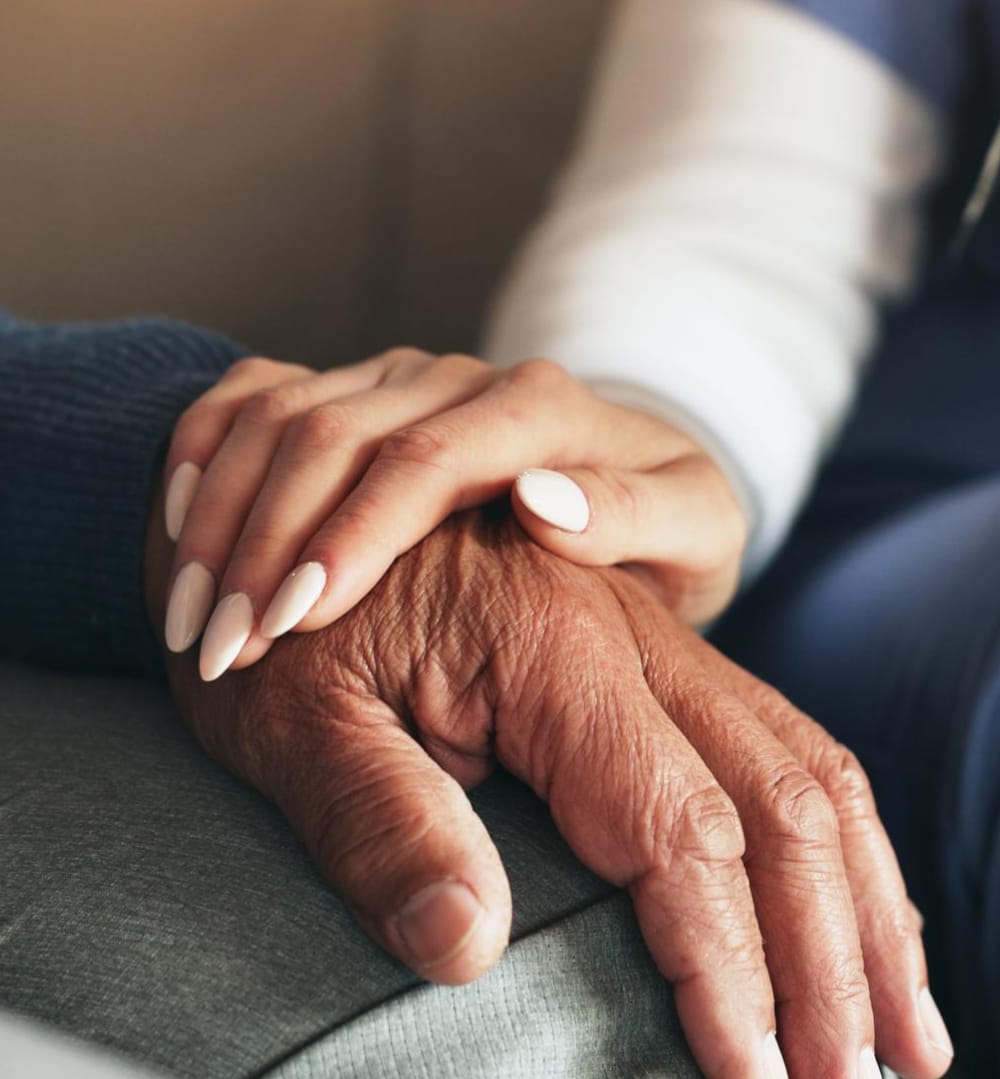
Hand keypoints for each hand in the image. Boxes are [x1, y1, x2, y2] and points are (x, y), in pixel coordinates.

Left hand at [146, 492, 951, 1078]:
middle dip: (831, 964)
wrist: (302, 512)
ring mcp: (662, 644)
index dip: (727, 965)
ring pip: (811, 771)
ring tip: (910, 1038)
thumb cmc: (285, 629)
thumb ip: (377, 821)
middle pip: (783, 804)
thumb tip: (468, 949)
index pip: (678, 829)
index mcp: (553, 646)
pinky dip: (840, 847)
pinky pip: (788, 748)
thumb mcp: (291, 719)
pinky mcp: (662, 666)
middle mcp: (637, 637)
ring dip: (867, 910)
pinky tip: (861, 919)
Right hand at [160, 352, 746, 680]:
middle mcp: (461, 381)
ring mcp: (404, 379)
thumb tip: (538, 504)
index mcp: (541, 411)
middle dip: (267, 542)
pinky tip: (174, 519)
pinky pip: (262, 395)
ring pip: (285, 417)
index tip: (295, 620)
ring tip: (185, 614)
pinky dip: (209, 450)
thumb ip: (634, 515)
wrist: (638, 485)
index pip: (425, 459)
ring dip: (223, 514)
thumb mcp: (694, 529)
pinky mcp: (363, 392)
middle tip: (218, 646)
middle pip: (337, 437)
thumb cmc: (668, 535)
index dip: (351, 535)